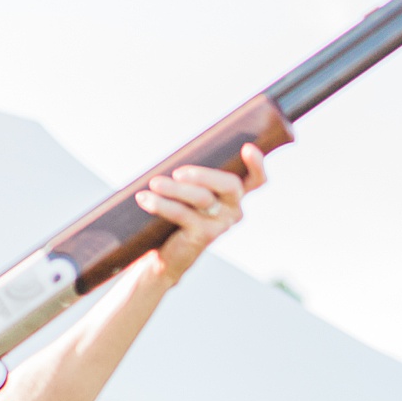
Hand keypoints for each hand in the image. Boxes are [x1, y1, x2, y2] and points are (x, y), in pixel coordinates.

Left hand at [138, 143, 267, 284]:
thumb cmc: (175, 212)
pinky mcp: (204, 236)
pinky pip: (183, 214)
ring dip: (176, 189)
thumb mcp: (186, 189)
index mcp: (232, 195)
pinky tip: (144, 198)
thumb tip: (175, 157)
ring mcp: (222, 224)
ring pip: (203, 199)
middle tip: (177, 172)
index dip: (257, 165)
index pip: (255, 180)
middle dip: (205, 175)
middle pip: (230, 185)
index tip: (249, 148)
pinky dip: (162, 204)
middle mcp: (233, 209)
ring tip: (154, 183)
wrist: (165, 252)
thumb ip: (190, 175)